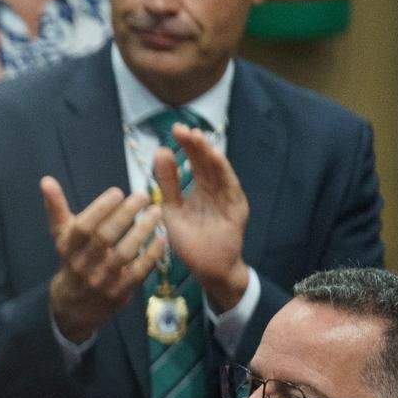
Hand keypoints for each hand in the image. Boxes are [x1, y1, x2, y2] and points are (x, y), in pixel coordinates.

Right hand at [41, 179, 163, 343]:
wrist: (74, 307)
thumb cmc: (73, 261)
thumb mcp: (63, 237)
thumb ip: (56, 208)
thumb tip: (46, 180)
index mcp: (67, 249)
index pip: (82, 227)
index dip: (100, 209)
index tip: (118, 192)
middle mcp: (82, 265)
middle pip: (104, 237)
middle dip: (125, 214)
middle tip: (143, 195)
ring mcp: (101, 281)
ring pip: (123, 254)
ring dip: (142, 231)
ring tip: (157, 212)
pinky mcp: (119, 293)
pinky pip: (138, 273)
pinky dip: (151, 255)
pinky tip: (162, 238)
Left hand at [157, 124, 249, 311]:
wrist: (206, 268)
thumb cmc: (190, 240)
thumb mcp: (172, 209)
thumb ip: (168, 183)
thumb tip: (161, 151)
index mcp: (201, 188)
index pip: (194, 162)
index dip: (186, 146)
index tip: (174, 129)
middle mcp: (216, 189)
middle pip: (207, 163)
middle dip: (196, 145)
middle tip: (183, 129)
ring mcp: (228, 198)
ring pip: (219, 172)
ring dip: (209, 154)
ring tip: (198, 138)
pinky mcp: (236, 209)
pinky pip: (230, 188)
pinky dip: (224, 172)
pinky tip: (216, 158)